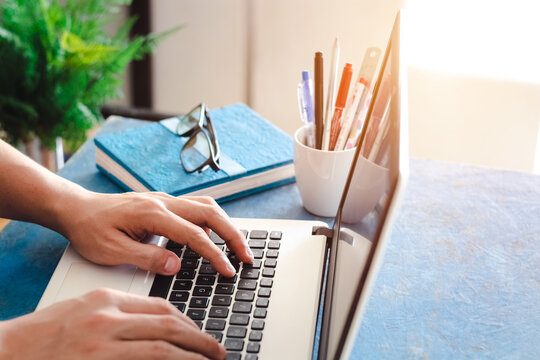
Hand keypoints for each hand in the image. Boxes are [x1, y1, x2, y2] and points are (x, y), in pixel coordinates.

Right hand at [0, 289, 225, 359]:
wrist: (9, 351)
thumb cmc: (44, 334)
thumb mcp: (85, 309)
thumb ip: (121, 314)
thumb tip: (158, 325)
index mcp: (107, 298)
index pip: (161, 306)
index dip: (186, 321)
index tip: (199, 333)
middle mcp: (108, 318)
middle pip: (168, 323)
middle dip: (198, 338)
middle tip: (215, 350)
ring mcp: (102, 344)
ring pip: (162, 347)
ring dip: (191, 355)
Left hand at [57, 192, 252, 276]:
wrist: (77, 208)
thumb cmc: (90, 229)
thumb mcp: (111, 251)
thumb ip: (146, 257)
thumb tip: (176, 265)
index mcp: (151, 214)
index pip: (194, 234)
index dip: (214, 254)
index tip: (228, 270)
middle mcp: (163, 202)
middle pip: (210, 212)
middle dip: (233, 234)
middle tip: (247, 256)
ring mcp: (164, 199)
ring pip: (206, 205)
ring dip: (226, 224)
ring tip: (237, 245)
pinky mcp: (164, 203)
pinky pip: (196, 206)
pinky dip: (211, 220)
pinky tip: (212, 236)